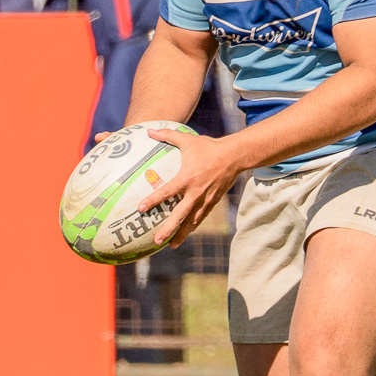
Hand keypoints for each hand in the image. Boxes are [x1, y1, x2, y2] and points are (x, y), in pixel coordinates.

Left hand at [137, 126, 240, 247]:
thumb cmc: (209, 147)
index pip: (167, 192)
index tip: (140, 208)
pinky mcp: (213, 202)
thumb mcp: (187, 139)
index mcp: (187, 178)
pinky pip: (201, 217)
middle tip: (156, 240)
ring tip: (171, 245)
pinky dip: (192, 226)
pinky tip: (185, 234)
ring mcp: (206, 199)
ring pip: (192, 221)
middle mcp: (196, 192)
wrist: (235, 156)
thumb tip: (149, 130)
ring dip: (181, 234)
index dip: (153, 200)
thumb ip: (167, 135)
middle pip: (180, 215)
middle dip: (168, 229)